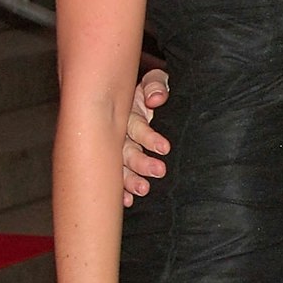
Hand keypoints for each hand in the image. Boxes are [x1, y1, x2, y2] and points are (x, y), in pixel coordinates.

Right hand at [123, 67, 169, 204]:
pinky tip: (126, 201)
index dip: (149, 137)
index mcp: (127, 113)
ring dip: (129, 180)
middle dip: (140, 163)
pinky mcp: (121, 160)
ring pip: (120, 166)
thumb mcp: (155, 80)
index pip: (137, 127)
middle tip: (158, 172)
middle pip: (126, 150)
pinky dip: (121, 189)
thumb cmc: (152, 89)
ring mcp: (118, 147)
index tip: (164, 148)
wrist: (146, 97)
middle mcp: (120, 132)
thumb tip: (156, 98)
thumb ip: (156, 85)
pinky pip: (118, 176)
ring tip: (142, 190)